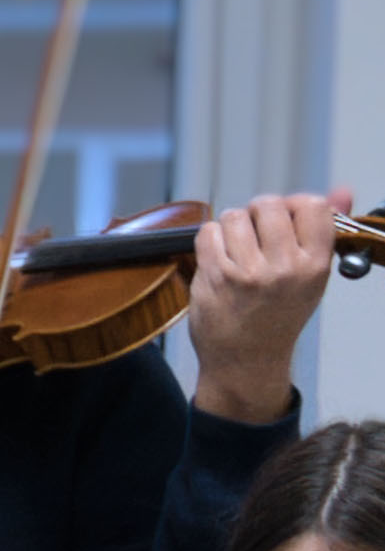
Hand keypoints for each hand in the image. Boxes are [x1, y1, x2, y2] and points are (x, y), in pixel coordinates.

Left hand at [186, 189, 351, 423]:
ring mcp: (247, 273)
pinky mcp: (214, 278)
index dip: (295, 204)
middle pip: (269, 204)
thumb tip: (342, 191)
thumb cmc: (280, 314)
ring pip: (235, 216)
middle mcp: (284, 268)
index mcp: (315, 265)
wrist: (246, 359)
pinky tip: (219, 256)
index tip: (286, 219)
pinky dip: (210, 239)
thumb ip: (325, 230)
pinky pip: (208, 233)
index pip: (313, 206)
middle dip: (259, 212)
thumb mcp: (313, 275)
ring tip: (237, 248)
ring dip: (233, 226)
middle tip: (256, 233)